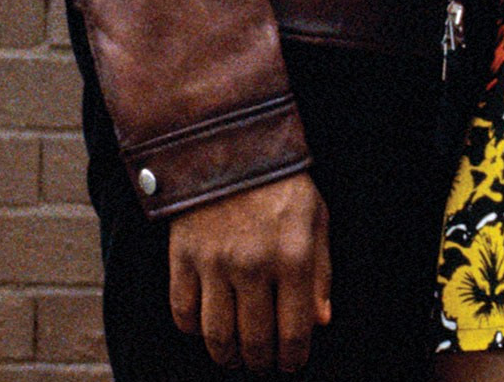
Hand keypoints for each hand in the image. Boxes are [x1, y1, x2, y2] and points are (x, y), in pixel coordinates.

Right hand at [167, 171, 331, 373]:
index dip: (293, 357)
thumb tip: (319, 323)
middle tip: (262, 364)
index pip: (294, 330)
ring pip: (217, 334)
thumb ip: (321, 273)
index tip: (291, 364)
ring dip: (227, 355)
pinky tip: (205, 329)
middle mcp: (254, 265)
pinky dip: (193, 329)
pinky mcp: (182, 256)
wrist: (229, 143)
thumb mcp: (316, 219)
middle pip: (254, 339)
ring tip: (234, 356)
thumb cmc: (281, 183)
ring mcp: (214, 262)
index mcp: (294, 256)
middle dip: (260, 361)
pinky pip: (183, 311)